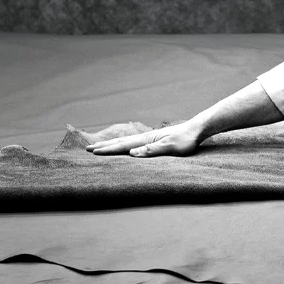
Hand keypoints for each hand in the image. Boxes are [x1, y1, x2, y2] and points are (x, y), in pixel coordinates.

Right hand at [85, 121, 201, 156]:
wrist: (196, 130)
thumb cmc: (185, 140)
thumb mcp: (170, 148)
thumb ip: (151, 150)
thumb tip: (132, 153)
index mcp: (146, 139)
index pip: (123, 146)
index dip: (108, 150)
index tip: (93, 152)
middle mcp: (145, 137)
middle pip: (120, 142)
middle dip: (104, 146)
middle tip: (87, 148)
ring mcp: (148, 138)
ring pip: (125, 141)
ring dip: (111, 144)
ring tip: (99, 146)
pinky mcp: (153, 140)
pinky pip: (132, 142)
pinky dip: (122, 144)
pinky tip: (123, 146)